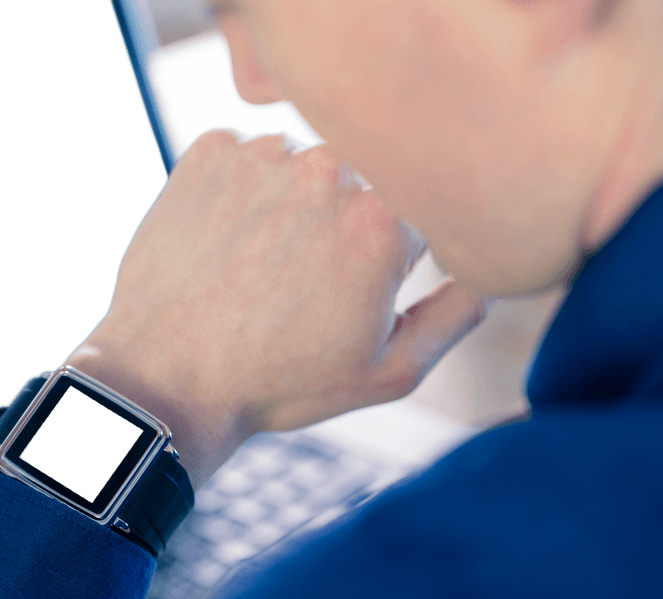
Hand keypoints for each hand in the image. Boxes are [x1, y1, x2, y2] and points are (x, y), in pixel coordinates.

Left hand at [68, 132, 485, 484]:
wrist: (169, 378)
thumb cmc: (281, 382)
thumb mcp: (389, 372)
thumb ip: (458, 314)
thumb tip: (494, 270)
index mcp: (383, 223)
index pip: (417, 214)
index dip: (389, 258)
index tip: (351, 290)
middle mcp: (328, 173)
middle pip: (361, 183)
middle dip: (342, 226)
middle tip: (300, 286)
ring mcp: (264, 157)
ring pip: (303, 166)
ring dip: (291, 204)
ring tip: (259, 268)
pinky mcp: (210, 152)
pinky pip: (247, 157)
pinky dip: (242, 191)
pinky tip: (226, 244)